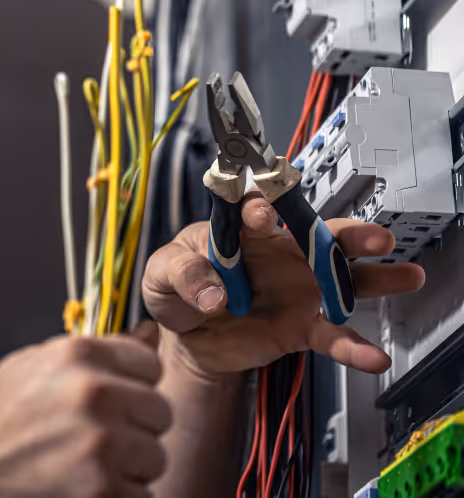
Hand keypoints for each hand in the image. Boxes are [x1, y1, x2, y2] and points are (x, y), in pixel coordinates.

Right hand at [0, 323, 169, 497]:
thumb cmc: (0, 421)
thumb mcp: (35, 366)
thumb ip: (96, 349)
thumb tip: (150, 332)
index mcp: (77, 355)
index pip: (149, 364)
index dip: (132, 385)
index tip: (113, 400)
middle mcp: (94, 394)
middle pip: (160, 411)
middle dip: (134, 427)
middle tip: (97, 438)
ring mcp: (101, 446)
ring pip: (155, 456)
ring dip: (129, 466)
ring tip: (88, 465)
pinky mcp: (103, 492)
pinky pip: (143, 495)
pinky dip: (118, 497)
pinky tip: (84, 489)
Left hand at [143, 192, 424, 376]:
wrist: (187, 334)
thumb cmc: (176, 287)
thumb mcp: (161, 274)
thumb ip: (182, 274)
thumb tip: (210, 294)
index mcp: (242, 230)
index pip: (257, 211)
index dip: (260, 211)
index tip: (260, 216)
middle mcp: (279, 253)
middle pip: (319, 236)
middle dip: (349, 234)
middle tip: (374, 236)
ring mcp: (296, 289)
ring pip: (341, 279)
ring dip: (374, 278)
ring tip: (407, 275)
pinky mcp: (300, 326)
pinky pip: (331, 335)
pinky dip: (352, 346)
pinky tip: (373, 356)